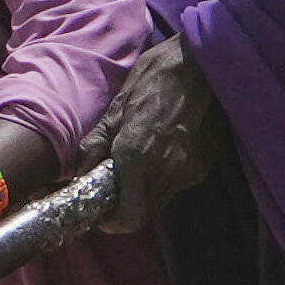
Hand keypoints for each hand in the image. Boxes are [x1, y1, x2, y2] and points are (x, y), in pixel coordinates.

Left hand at [92, 34, 220, 211]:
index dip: (113, 223)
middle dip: (126, 207)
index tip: (103, 214)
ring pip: (160, 201)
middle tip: (115, 188)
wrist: (201, 61)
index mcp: (137, 155)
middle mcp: (165, 171)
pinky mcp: (204, 164)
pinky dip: (163, 179)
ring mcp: (188, 170)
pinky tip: (159, 152)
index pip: (128, 217)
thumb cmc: (154, 76)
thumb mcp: (117, 106)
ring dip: (144, 193)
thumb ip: (97, 144)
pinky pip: (177, 184)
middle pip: (143, 214)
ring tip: (137, 167)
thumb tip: (80, 172)